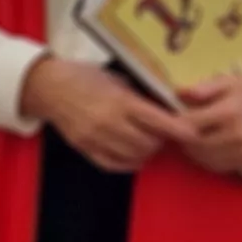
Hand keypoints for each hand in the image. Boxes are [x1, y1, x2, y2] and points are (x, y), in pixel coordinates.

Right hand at [18, 56, 184, 174]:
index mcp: (120, 101)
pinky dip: (128, 163)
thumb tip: (165, 108)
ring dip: (146, 152)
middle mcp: (109, 122)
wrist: (48, 87)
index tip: (193, 134)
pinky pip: (113, 164)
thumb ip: (138, 96)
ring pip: (133, 156)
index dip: (178, 129)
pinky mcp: (84, 148)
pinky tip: (133, 156)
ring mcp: (95, 138)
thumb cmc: (85, 77)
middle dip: (161, 141)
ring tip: (147, 143)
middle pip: (148, 143)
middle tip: (163, 134)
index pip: (156, 120)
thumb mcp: (116, 79)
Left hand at [173, 75, 241, 175]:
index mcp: (229, 111)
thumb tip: (179, 93)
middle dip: (183, 139)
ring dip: (193, 152)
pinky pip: (220, 167)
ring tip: (192, 141)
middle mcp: (236, 134)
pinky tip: (206, 151)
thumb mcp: (232, 82)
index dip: (175, 123)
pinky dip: (208, 161)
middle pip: (195, 144)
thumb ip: (205, 88)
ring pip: (205, 158)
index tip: (170, 120)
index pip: (190, 124)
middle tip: (179, 133)